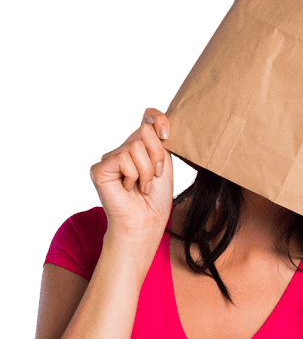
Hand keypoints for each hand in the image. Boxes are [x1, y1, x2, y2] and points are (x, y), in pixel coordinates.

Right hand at [89, 108, 173, 247]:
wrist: (146, 221)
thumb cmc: (156, 197)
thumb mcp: (164, 163)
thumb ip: (158, 141)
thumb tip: (156, 122)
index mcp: (139, 147)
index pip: (147, 117)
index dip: (158, 118)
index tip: (167, 134)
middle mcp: (122, 149)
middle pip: (144, 130)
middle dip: (157, 156)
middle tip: (155, 176)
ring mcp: (109, 159)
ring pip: (136, 146)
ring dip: (147, 170)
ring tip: (142, 186)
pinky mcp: (99, 169)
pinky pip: (123, 158)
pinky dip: (134, 175)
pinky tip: (129, 188)